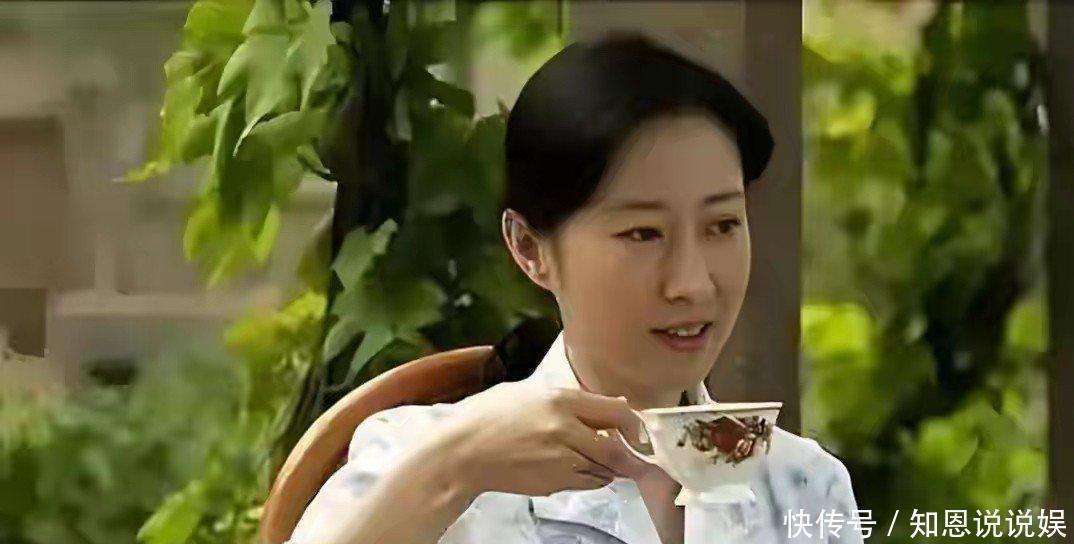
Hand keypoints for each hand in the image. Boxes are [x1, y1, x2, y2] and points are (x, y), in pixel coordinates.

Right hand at [435, 382, 654, 496]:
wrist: (462, 452)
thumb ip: (573, 398)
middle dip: (631, 455)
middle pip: (615, 448)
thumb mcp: (529, 393)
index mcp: (559, 400)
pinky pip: (586, 483)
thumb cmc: (489, 418)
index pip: (616, 412)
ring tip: (603, 462)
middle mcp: (563, 429)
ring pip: (603, 469)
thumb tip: (613, 404)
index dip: (634, 425)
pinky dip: (593, 479)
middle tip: (636, 457)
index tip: (639, 432)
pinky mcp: (552, 482)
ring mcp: (558, 459)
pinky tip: (582, 470)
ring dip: (610, 468)